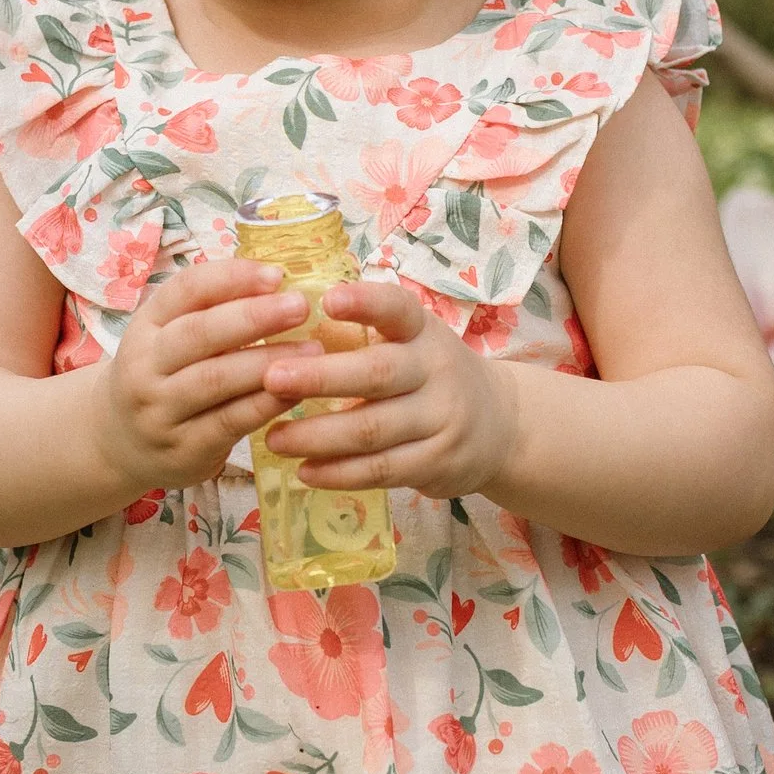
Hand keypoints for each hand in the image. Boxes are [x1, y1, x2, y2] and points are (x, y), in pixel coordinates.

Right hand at [94, 259, 323, 491]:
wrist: (119, 441)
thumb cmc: (162, 375)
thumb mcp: (167, 337)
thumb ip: (210, 311)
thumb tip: (274, 281)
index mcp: (145, 325)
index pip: (185, 291)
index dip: (230, 279)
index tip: (275, 274)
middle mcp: (144, 365)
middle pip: (198, 333)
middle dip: (253, 316)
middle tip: (300, 306)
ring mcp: (160, 410)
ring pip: (216, 379)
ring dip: (268, 361)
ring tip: (314, 350)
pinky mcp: (183, 449)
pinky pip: (230, 422)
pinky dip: (265, 404)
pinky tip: (296, 391)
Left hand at [258, 280, 517, 499]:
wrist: (502, 425)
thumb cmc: (428, 373)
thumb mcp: (410, 340)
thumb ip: (362, 333)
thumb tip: (277, 324)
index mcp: (422, 330)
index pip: (397, 309)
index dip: (365, 303)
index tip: (326, 299)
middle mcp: (436, 370)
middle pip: (378, 374)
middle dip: (321, 377)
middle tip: (271, 378)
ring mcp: (441, 419)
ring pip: (374, 430)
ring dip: (318, 436)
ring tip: (274, 438)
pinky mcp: (438, 463)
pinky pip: (382, 470)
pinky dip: (340, 473)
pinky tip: (304, 471)